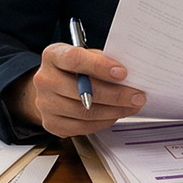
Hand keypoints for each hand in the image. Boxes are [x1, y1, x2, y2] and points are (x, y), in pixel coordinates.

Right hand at [7, 42, 145, 137]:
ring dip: (114, 111)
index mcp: (53, 55)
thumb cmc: (74, 70)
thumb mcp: (86, 56)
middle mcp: (44, 79)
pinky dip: (103, 122)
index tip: (123, 73)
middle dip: (115, 95)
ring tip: (131, 107)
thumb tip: (129, 75)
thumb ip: (102, 61)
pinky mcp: (51, 123)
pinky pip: (82, 127)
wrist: (51, 88)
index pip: (75, 59)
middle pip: (83, 91)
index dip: (100, 66)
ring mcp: (45, 104)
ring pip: (85, 112)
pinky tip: (115, 114)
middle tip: (137, 96)